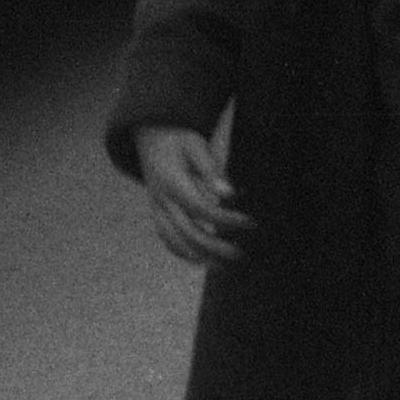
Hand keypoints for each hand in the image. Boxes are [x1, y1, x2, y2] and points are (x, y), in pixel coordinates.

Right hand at [135, 122, 248, 269]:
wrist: (149, 135)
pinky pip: (167, 240)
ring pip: (175, 243)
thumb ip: (211, 170)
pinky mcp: (156, 213)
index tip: (250, 222)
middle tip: (241, 254)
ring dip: (201, 257)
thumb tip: (229, 195)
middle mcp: (161, 198)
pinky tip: (205, 261)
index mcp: (171, 180)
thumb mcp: (195, 144)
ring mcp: (156, 208)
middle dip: (217, 247)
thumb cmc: (178, 138)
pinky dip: (185, 254)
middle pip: (189, 232)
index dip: (226, 220)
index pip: (201, 208)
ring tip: (226, 265)